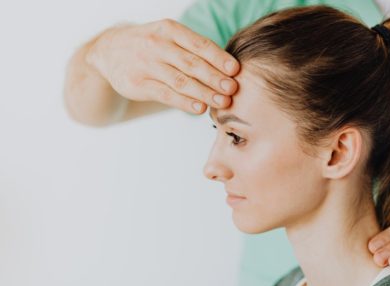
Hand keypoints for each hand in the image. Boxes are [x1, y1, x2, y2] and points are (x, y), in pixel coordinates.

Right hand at [86, 19, 239, 114]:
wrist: (109, 51)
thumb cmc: (153, 46)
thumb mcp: (170, 37)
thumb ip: (194, 50)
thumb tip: (230, 70)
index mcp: (170, 30)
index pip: (199, 44)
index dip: (219, 58)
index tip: (236, 70)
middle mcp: (157, 45)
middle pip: (192, 63)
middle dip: (215, 77)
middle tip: (233, 89)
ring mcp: (145, 64)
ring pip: (180, 81)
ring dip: (204, 93)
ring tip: (223, 102)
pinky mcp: (137, 84)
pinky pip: (165, 94)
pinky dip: (185, 102)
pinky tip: (200, 108)